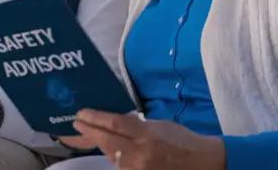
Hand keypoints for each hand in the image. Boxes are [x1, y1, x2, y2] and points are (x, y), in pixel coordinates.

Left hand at [63, 110, 225, 169]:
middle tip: (76, 124)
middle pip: (107, 141)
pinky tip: (109, 149)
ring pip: (111, 156)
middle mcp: (141, 153)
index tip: (81, 113)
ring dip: (100, 145)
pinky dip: (114, 157)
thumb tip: (115, 124)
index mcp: (148, 134)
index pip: (115, 124)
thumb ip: (137, 126)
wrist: (200, 162)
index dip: (95, 118)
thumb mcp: (159, 125)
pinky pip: (120, 166)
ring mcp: (138, 169)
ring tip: (89, 135)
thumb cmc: (182, 140)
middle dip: (88, 132)